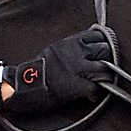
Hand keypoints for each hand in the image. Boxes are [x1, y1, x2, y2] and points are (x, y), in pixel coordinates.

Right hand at [0, 28, 114, 115]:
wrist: (24, 86)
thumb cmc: (36, 71)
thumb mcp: (53, 50)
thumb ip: (70, 48)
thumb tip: (84, 47)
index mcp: (69, 43)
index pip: (97, 35)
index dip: (102, 43)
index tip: (102, 50)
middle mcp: (75, 53)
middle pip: (104, 50)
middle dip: (107, 59)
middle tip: (103, 68)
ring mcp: (77, 69)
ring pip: (104, 69)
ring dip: (104, 77)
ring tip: (99, 82)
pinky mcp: (76, 86)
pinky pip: (96, 89)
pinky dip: (95, 94)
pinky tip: (90, 96)